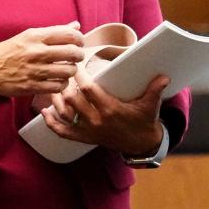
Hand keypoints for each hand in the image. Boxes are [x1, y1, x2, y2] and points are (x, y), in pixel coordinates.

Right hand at [0, 23, 84, 98]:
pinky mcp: (32, 86)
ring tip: (66, 69)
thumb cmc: (9, 52)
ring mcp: (34, 70)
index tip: (79, 43)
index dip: (79, 39)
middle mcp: (35, 52)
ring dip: (71, 70)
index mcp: (35, 36)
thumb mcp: (28, 36)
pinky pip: (59, 86)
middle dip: (79, 55)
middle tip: (76, 57)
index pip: (69, 35)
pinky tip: (58, 80)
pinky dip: (62, 83)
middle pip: (72, 53)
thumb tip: (76, 25)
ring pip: (69, 71)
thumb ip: (53, 31)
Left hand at [41, 67, 169, 154]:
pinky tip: (44, 111)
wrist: (140, 145)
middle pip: (72, 100)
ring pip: (64, 113)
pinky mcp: (83, 137)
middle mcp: (96, 120)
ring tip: (51, 84)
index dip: (79, 75)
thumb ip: (155, 90)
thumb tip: (164, 76)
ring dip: (55, 99)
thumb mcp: (150, 106)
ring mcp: (88, 130)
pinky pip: (62, 132)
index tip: (75, 63)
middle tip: (60, 71)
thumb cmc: (143, 121)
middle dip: (64, 84)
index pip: (89, 89)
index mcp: (110, 109)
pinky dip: (51, 122)